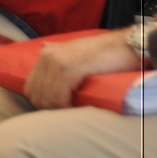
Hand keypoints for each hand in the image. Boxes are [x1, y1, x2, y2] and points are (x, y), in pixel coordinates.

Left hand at [23, 30, 141, 108]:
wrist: (126, 44)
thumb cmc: (105, 52)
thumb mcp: (76, 49)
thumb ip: (58, 50)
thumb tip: (44, 46)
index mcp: (46, 53)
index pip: (30, 87)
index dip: (41, 101)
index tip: (56, 109)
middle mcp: (47, 56)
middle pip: (35, 94)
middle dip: (48, 108)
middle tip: (64, 113)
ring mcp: (56, 62)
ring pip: (46, 97)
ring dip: (57, 109)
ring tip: (71, 111)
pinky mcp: (68, 68)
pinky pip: (58, 96)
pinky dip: (65, 106)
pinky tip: (74, 108)